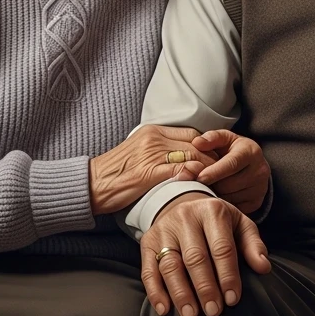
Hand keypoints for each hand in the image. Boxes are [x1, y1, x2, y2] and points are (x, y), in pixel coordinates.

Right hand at [88, 125, 217, 214]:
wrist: (91, 184)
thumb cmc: (114, 174)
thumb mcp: (138, 154)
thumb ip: (161, 152)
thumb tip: (184, 160)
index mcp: (151, 131)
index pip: (190, 133)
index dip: (206, 146)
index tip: (215, 159)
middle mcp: (153, 138)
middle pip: (195, 143)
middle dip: (212, 157)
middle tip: (223, 172)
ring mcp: (150, 154)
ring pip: (191, 155)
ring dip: (207, 168)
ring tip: (217, 181)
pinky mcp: (148, 172)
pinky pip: (179, 169)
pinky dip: (193, 175)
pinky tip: (200, 183)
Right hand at [140, 193, 270, 315]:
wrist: (183, 205)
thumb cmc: (217, 223)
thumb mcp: (240, 225)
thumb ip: (253, 245)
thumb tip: (264, 267)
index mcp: (212, 211)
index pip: (221, 248)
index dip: (228, 275)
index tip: (233, 299)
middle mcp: (185, 217)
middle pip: (195, 258)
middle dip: (205, 288)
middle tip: (214, 312)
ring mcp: (164, 229)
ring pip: (170, 265)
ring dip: (181, 293)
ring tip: (191, 315)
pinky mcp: (147, 242)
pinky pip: (149, 269)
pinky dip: (155, 291)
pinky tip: (164, 309)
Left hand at [190, 129, 270, 213]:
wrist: (252, 163)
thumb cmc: (233, 150)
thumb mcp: (224, 139)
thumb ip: (211, 138)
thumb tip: (197, 143)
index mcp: (251, 151)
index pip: (231, 164)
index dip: (214, 172)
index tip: (199, 177)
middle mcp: (260, 170)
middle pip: (229, 184)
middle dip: (212, 184)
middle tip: (199, 182)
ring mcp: (260, 188)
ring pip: (231, 198)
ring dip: (216, 195)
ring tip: (209, 187)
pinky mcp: (257, 202)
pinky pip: (235, 208)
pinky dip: (224, 204)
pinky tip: (219, 195)